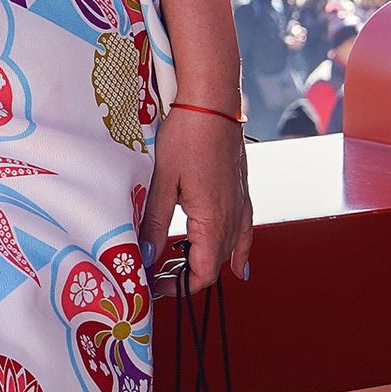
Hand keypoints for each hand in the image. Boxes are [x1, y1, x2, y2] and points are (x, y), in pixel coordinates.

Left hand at [144, 102, 251, 293]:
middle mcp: (233, 218)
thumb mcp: (163, 181)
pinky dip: (240, 253)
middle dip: (186, 277)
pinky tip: (239, 266)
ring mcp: (241, 206)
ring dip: (205, 264)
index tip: (155, 284)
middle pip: (214, 266)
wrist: (212, 104)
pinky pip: (245, 234)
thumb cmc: (188, 137)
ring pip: (228, 251)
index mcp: (213, 220)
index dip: (178, 287)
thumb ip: (154, 222)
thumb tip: (145, 256)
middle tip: (157, 274)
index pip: (202, 274)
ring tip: (179, 267)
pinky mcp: (242, 194)